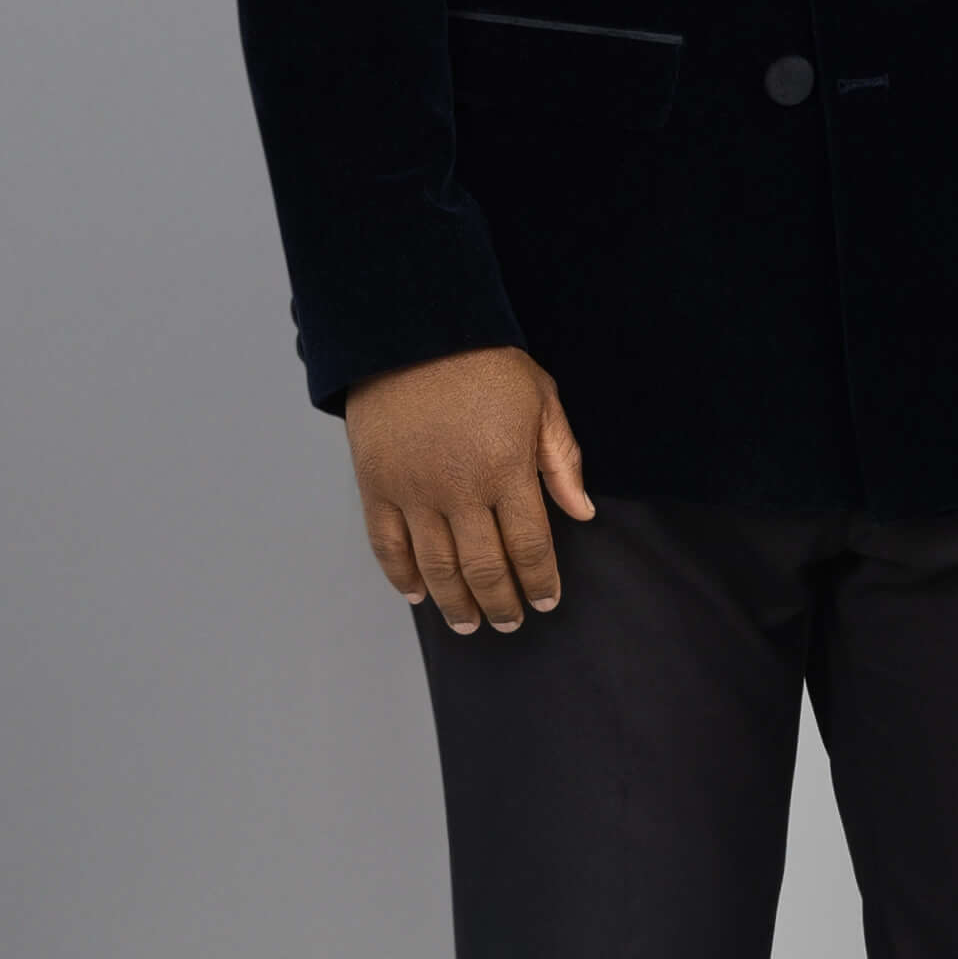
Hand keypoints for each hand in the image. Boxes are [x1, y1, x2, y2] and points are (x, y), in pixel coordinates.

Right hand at [346, 346, 594, 630]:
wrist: (410, 333)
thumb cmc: (484, 364)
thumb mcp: (542, 400)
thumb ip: (562, 460)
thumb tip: (582, 513)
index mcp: (506, 469)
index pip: (529, 546)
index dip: (539, 581)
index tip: (547, 601)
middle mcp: (459, 490)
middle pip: (484, 568)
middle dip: (501, 604)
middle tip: (510, 623)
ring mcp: (413, 491)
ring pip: (436, 567)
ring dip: (455, 603)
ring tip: (469, 624)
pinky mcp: (375, 486)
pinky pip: (387, 546)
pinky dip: (402, 577)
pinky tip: (419, 595)